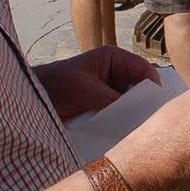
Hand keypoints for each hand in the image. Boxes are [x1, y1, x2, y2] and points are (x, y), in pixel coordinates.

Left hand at [37, 46, 160, 120]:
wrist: (33, 101)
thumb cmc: (57, 84)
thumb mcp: (86, 89)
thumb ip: (113, 100)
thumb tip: (137, 113)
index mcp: (115, 59)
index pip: (144, 71)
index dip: (153, 87)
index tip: (156, 107)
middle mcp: (117, 74)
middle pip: (142, 88)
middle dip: (145, 103)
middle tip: (150, 121)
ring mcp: (111, 91)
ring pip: (133, 103)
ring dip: (134, 115)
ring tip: (139, 129)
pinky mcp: (105, 107)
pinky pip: (122, 114)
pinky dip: (124, 122)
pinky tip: (126, 131)